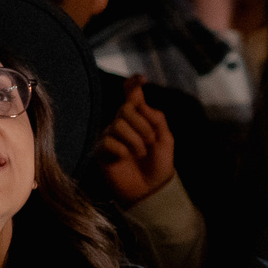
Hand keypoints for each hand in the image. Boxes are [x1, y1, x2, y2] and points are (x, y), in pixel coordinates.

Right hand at [93, 76, 177, 205]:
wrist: (151, 189)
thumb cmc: (159, 164)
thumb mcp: (165, 139)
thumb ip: (156, 118)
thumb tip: (140, 103)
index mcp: (139, 119)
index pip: (133, 97)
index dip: (134, 85)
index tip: (141, 78)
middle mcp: (122, 124)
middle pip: (126, 109)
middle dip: (143, 125)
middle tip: (150, 142)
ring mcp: (110, 137)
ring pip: (118, 125)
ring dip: (136, 141)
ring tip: (141, 154)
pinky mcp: (101, 151)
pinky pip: (109, 142)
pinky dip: (122, 150)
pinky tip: (125, 159)